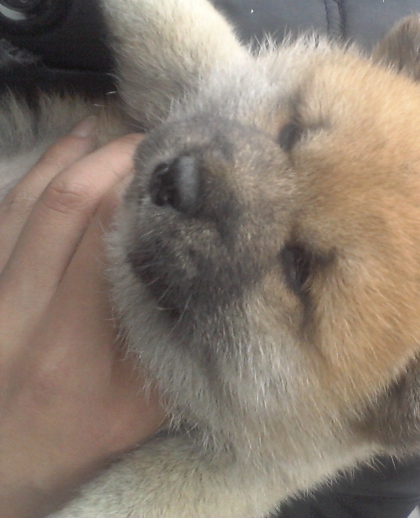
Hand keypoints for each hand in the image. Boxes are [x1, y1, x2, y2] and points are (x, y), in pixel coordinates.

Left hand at [0, 121, 166, 517]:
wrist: (3, 465)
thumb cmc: (80, 438)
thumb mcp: (145, 408)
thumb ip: (177, 345)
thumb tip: (221, 283)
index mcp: (71, 341)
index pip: (103, 240)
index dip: (137, 193)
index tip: (175, 170)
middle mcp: (21, 308)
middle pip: (62, 207)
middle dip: (110, 161)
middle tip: (153, 142)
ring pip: (24, 202)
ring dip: (68, 158)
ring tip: (109, 131)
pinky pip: (2, 215)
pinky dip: (32, 176)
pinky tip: (61, 153)